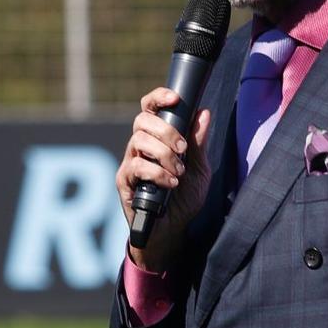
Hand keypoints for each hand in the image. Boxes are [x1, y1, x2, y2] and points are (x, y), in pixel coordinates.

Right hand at [116, 88, 212, 273]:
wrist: (173, 230)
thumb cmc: (184, 198)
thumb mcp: (199, 169)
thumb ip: (198, 143)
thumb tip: (203, 112)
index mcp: (157, 138)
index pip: (150, 108)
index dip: (158, 97)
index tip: (174, 98)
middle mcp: (140, 146)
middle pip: (142, 120)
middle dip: (166, 131)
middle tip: (184, 149)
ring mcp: (130, 163)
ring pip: (138, 140)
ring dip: (164, 155)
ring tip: (178, 172)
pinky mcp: (124, 182)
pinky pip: (136, 167)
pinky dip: (156, 173)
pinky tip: (170, 183)